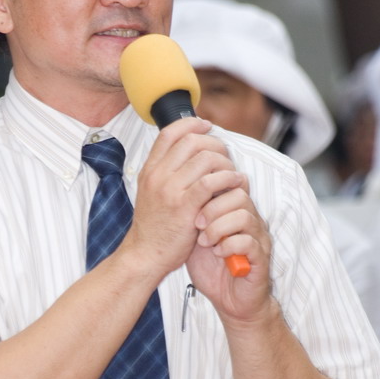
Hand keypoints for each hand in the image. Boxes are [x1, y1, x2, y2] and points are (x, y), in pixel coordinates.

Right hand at [123, 118, 239, 280]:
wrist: (145, 254)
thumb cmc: (154, 227)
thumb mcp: (152, 193)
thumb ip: (167, 173)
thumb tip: (191, 154)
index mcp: (150, 170)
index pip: (169, 133)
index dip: (191, 123)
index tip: (206, 125)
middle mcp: (158, 176)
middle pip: (192, 141)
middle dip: (214, 144)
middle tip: (224, 156)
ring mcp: (170, 191)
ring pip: (205, 159)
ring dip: (225, 162)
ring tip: (231, 174)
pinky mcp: (185, 207)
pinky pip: (211, 183)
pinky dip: (227, 178)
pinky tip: (234, 183)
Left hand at [187, 169, 272, 321]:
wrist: (229, 301)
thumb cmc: (212, 269)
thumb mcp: (195, 239)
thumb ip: (192, 218)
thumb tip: (175, 195)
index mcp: (235, 213)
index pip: (231, 184)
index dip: (211, 190)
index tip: (191, 205)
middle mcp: (250, 222)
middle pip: (238, 195)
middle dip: (212, 208)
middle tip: (196, 225)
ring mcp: (258, 239)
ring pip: (244, 216)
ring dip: (218, 227)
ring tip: (205, 241)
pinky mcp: (260, 258)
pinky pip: (248, 242)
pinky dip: (228, 246)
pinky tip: (217, 253)